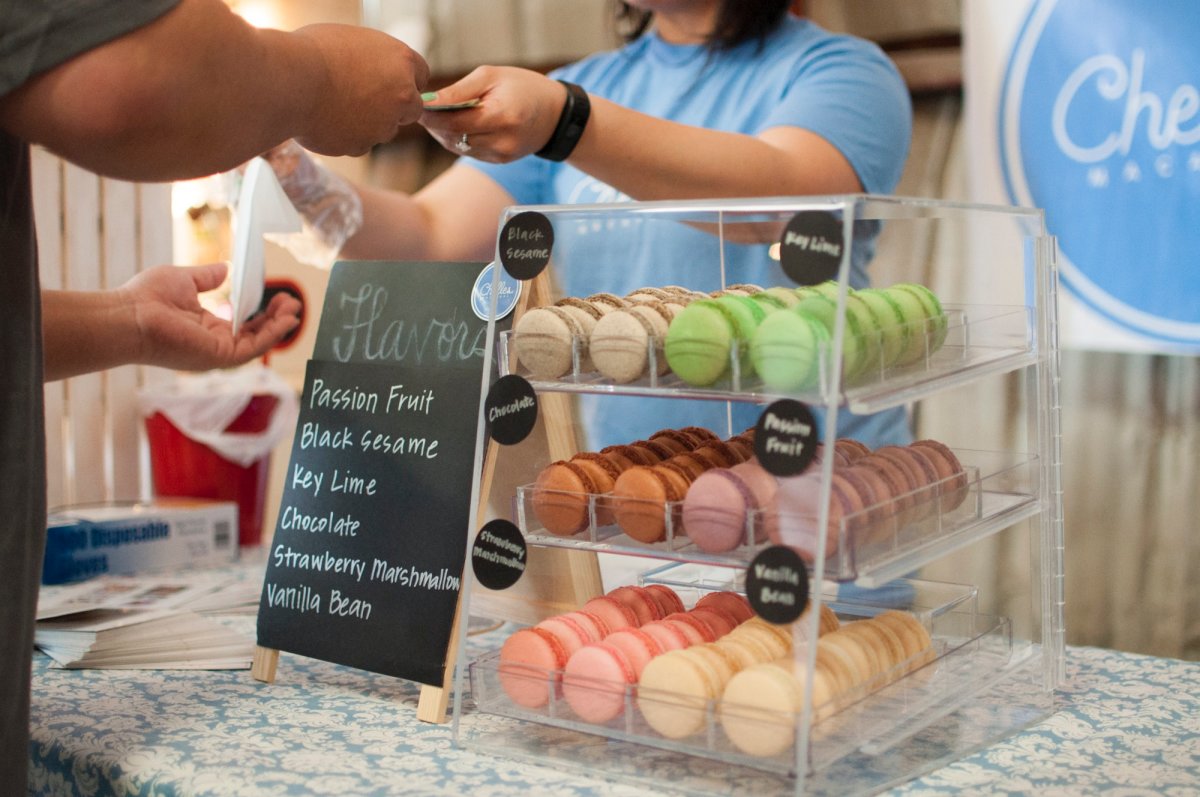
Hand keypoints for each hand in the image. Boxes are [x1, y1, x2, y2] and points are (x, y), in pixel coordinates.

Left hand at [119, 263, 300, 370]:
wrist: (128, 315)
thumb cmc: (146, 298)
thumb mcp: (183, 279)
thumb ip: (206, 277)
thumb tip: (225, 269)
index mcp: (206, 328)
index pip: (241, 324)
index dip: (261, 311)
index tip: (275, 295)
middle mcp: (214, 343)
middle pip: (255, 334)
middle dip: (275, 319)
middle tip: (291, 302)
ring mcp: (218, 352)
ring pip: (258, 342)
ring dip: (278, 326)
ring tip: (293, 308)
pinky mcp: (220, 356)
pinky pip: (254, 348)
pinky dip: (272, 335)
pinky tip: (285, 319)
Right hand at [292, 23, 430, 155]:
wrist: (288, 82)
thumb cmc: (311, 52)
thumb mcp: (351, 42)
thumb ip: (373, 59)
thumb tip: (374, 69)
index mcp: (402, 60)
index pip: (420, 74)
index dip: (402, 78)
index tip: (387, 81)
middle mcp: (402, 95)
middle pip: (411, 108)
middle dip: (393, 106)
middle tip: (364, 99)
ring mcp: (384, 124)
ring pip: (383, 128)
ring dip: (368, 122)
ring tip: (334, 105)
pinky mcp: (363, 146)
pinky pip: (358, 143)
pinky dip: (346, 136)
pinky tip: (324, 121)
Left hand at [419, 66, 565, 162]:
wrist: (555, 114)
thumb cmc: (521, 87)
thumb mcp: (491, 76)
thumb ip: (459, 91)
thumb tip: (428, 101)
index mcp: (502, 116)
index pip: (456, 122)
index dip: (432, 117)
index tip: (418, 105)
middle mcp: (503, 141)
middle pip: (454, 137)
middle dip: (434, 125)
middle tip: (422, 109)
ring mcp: (502, 154)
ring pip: (458, 147)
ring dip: (443, 133)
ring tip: (437, 116)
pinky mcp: (500, 161)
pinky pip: (469, 151)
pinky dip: (457, 139)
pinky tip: (455, 125)